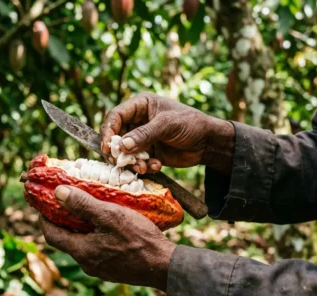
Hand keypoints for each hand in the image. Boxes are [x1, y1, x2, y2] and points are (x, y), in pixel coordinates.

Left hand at [39, 185, 176, 290]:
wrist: (164, 265)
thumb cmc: (139, 239)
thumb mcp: (110, 215)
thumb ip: (82, 204)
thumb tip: (57, 192)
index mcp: (82, 251)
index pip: (51, 235)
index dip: (44, 218)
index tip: (43, 203)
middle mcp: (87, 263)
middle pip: (66, 240)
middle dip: (63, 221)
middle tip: (66, 203)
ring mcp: (100, 268)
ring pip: (82, 245)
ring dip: (80, 228)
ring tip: (87, 210)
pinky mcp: (113, 269)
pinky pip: (97, 250)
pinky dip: (94, 236)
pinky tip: (106, 225)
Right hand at [100, 92, 234, 173]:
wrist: (209, 143)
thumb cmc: (191, 124)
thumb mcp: (167, 125)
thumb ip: (144, 134)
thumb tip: (121, 145)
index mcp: (140, 105)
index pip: (115, 116)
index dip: (108, 131)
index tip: (108, 147)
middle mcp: (138, 121)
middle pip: (116, 136)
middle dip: (118, 151)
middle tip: (121, 163)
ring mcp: (142, 138)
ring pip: (125, 152)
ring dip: (131, 162)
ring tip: (143, 167)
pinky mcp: (148, 152)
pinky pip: (137, 161)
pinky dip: (143, 166)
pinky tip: (157, 165)